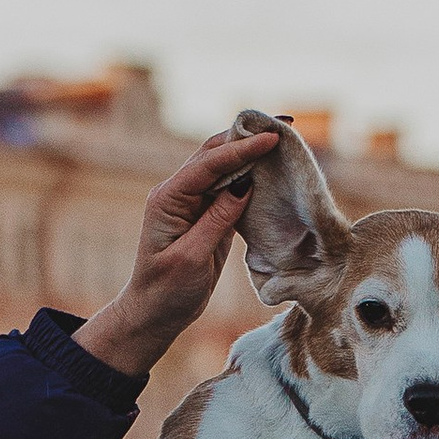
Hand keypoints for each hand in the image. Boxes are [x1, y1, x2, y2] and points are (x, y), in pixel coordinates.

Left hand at [75, 124, 277, 381]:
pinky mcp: (208, 215)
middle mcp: (179, 193)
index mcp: (168, 198)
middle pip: (215, 154)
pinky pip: (232, 188)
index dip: (241, 149)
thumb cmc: (166, 290)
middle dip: (247, 138)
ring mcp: (193, 202)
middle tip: (284, 125)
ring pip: (225, 167)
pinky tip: (272, 170)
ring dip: (251, 154)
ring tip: (283, 140)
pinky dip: (252, 177)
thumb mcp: (192, 258)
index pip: (208, 164)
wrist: (155, 314)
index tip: (273, 138)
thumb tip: (245, 184)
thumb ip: (217, 219)